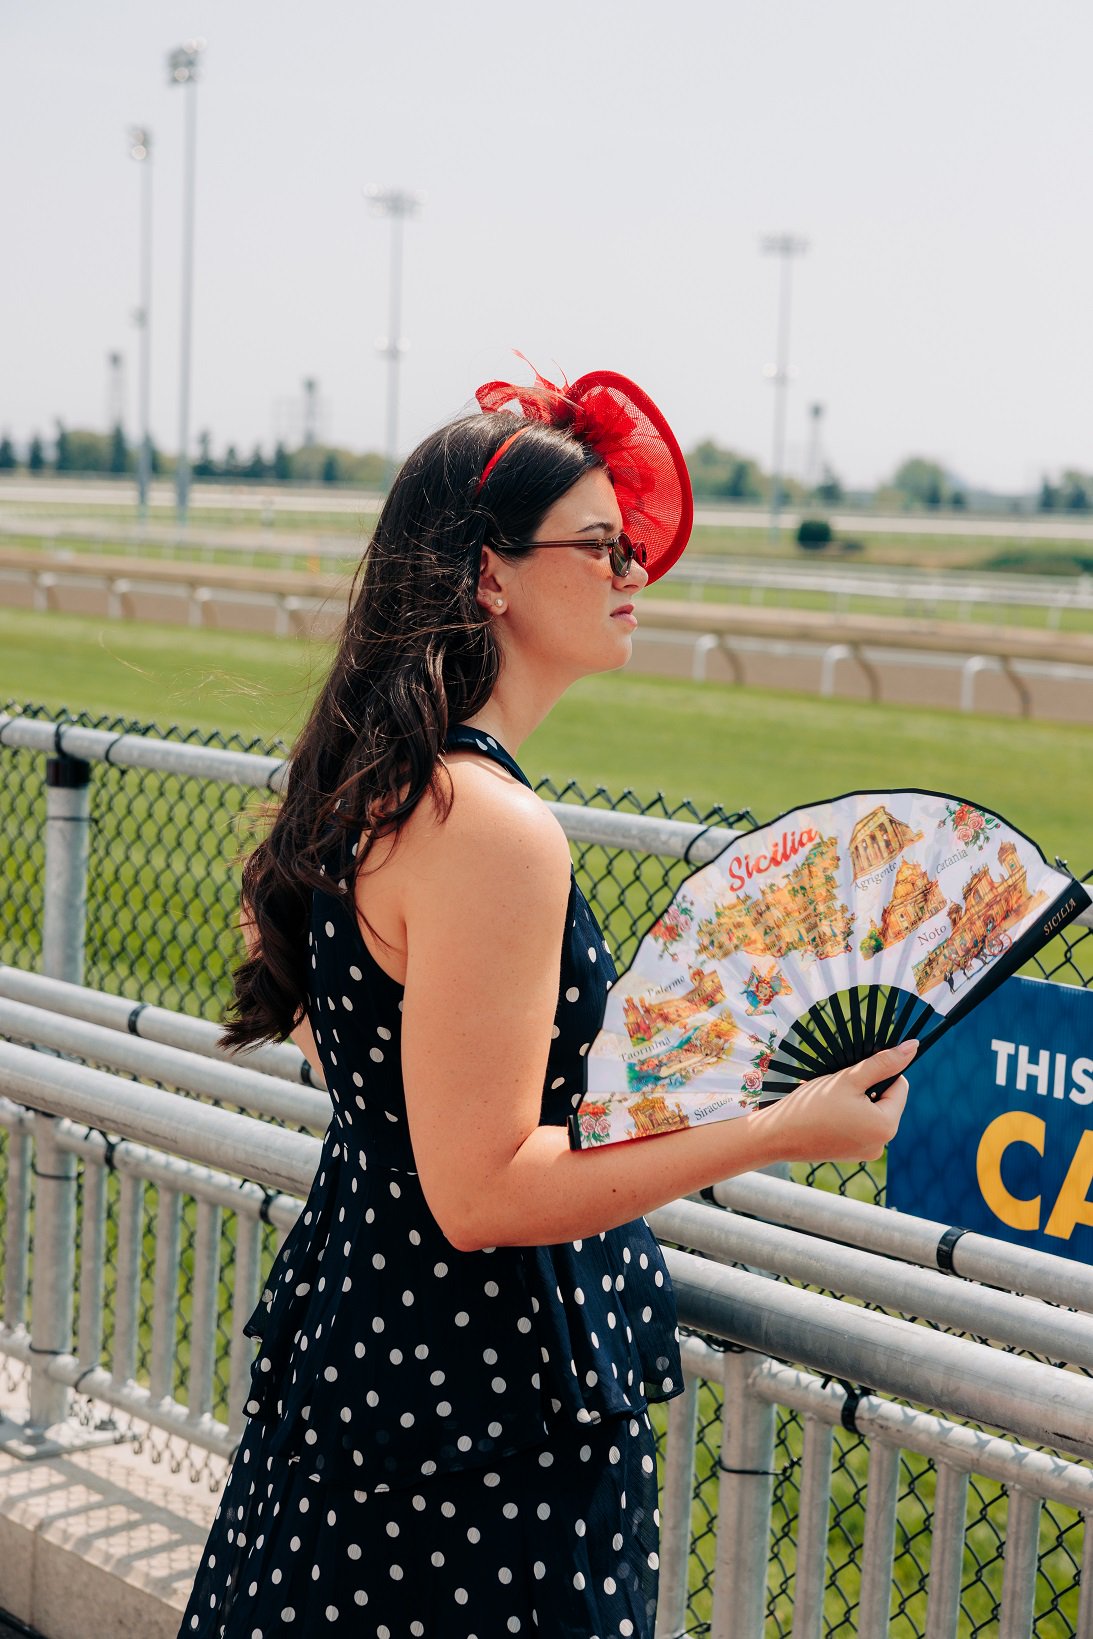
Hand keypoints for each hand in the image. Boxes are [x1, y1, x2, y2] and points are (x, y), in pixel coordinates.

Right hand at [747, 1040, 916, 1164]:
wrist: (777, 1135)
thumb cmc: (812, 1104)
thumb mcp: (849, 1078)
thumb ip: (882, 1063)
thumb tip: (913, 1047)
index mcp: (886, 1126)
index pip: (899, 1086)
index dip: (879, 1073)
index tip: (854, 1073)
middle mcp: (881, 1145)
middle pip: (885, 1101)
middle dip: (867, 1089)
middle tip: (838, 1087)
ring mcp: (865, 1153)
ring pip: (870, 1113)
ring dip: (856, 1101)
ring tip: (829, 1101)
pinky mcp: (851, 1155)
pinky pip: (858, 1128)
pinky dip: (847, 1116)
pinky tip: (825, 1114)